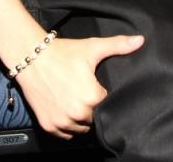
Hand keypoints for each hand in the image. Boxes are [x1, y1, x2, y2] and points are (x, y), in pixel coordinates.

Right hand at [16, 34, 143, 138]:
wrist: (31, 57)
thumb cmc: (63, 53)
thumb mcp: (93, 47)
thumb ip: (119, 45)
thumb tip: (140, 40)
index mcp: (91, 98)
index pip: (107, 104)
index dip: (103, 95)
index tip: (96, 86)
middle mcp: (77, 114)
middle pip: (94, 118)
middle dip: (92, 107)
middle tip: (85, 90)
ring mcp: (61, 121)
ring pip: (81, 128)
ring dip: (80, 118)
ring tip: (75, 99)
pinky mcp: (48, 125)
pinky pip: (65, 133)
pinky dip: (67, 125)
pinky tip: (65, 108)